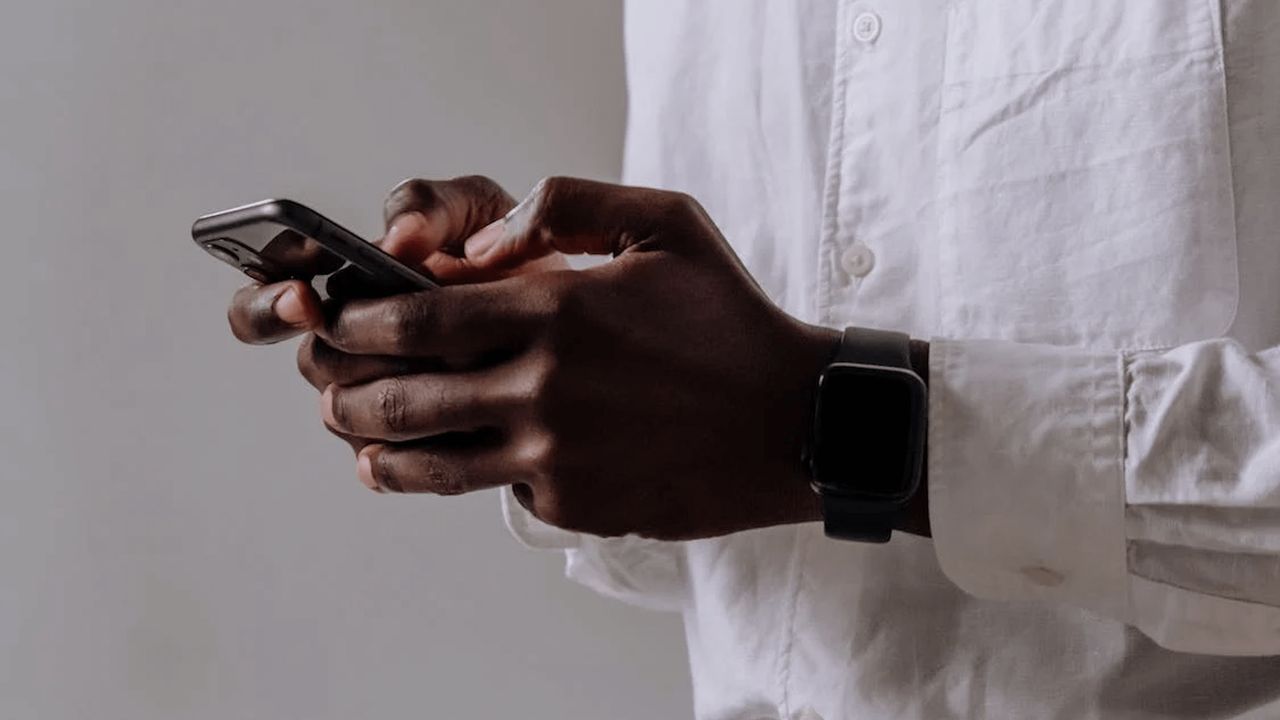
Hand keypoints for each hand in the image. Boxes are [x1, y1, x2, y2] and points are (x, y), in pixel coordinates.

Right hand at [226, 175, 560, 453]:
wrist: (574, 321)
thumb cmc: (510, 254)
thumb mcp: (476, 210)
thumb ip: (430, 206)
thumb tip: (394, 238)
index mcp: (344, 285)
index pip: (264, 300)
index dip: (269, 303)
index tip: (302, 297)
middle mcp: (347, 348)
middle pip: (315, 362)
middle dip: (358, 351)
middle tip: (405, 338)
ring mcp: (374, 404)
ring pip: (351, 414)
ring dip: (401, 391)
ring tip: (462, 368)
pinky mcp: (409, 451)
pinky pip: (391, 459)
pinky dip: (425, 437)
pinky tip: (469, 417)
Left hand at [310, 177, 839, 539]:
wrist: (794, 423)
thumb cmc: (730, 321)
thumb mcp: (665, 224)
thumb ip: (566, 206)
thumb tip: (480, 245)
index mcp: (556, 310)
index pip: (414, 320)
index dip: (356, 323)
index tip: (336, 321)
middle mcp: (544, 387)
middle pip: (401, 397)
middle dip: (344, 391)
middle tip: (328, 385)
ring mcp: (555, 456)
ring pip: (428, 463)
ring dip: (375, 449)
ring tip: (355, 440)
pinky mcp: (573, 506)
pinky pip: (495, 492)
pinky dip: (468, 475)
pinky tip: (453, 464)